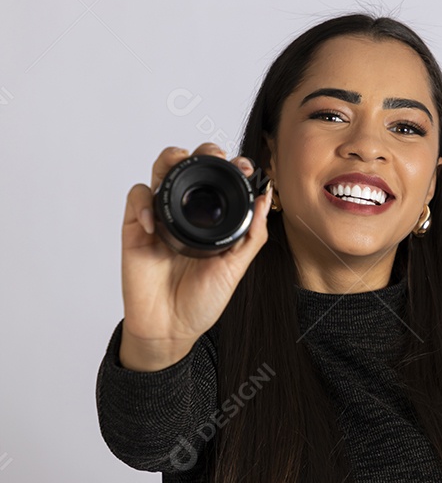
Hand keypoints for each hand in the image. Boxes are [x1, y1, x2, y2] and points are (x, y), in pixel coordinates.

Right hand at [120, 143, 272, 361]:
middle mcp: (186, 213)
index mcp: (211, 219)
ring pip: (161, 171)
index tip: (244, 168)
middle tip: (217, 157)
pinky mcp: (136, 228)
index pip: (220, 180)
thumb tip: (266, 198)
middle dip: (203, 153)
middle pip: (190, 166)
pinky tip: (154, 223)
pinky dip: (144, 203)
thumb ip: (252, 236)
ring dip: (170, 159)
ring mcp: (160, 218)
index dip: (230, 166)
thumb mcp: (235, 269)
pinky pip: (137, 199)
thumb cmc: (201, 301)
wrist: (170, 329)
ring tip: (180, 162)